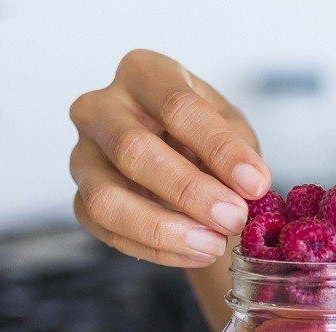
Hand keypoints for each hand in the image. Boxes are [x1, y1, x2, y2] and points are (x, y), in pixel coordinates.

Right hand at [69, 50, 270, 266]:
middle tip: (233, 219)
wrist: (182, 164)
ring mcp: (82, 156)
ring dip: (163, 229)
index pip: (175, 105)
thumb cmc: (203, 137)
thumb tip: (249, 185)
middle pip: (132, 149)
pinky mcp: (79, 200)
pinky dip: (156, 250)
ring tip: (212, 245)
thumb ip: (237, 151)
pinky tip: (194, 253)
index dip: (219, 148)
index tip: (255, 184)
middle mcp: (100, 108)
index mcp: (142, 74)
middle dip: (189, 191)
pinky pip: (108, 230)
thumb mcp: (231, 130)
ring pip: (106, 198)